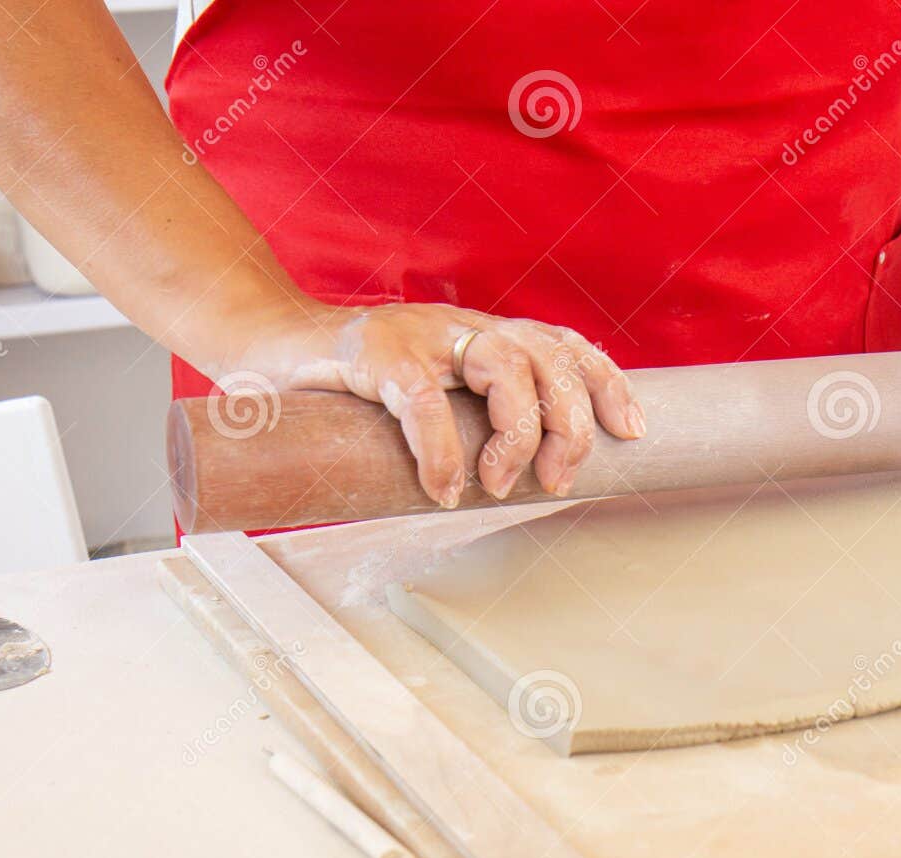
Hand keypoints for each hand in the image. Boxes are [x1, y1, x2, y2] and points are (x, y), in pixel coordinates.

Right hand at [225, 301, 645, 507]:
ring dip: (516, 436)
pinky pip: (425, 404)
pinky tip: (442, 490)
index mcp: (485, 334)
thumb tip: (517, 483)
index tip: (632, 431)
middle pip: (550, 358)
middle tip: (555, 481)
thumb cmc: (354, 388)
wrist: (268, 347)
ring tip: (497, 486)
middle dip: (569, 425)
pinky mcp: (375, 355)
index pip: (565, 345)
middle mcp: (464, 325)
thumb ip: (468, 420)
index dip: (606, 383)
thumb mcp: (429, 397)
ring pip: (506, 368)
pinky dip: (441, 454)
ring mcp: (421, 333)